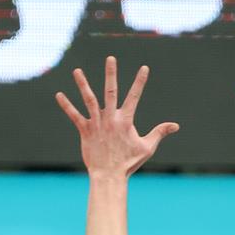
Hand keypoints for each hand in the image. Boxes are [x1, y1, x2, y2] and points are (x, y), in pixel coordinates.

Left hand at [56, 56, 179, 178]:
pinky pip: (74, 116)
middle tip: (110, 58)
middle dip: (111, 74)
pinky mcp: (85, 131)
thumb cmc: (128, 163)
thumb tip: (176, 125)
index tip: (144, 68)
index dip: (140, 82)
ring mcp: (97, 124)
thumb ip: (159, 133)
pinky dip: (66, 106)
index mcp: (126, 121)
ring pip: (89, 100)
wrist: (109, 175)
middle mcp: (111, 118)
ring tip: (77, 70)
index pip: (135, 96)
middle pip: (111, 91)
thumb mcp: (147, 147)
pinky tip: (59, 95)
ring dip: (83, 84)